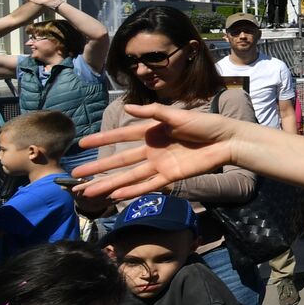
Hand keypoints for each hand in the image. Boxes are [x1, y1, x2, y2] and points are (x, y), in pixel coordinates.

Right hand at [74, 105, 242, 199]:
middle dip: (98, 168)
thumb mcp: (178, 115)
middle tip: (75, 175)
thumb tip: (128, 107)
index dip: (103, 139)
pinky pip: (148, 186)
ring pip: (129, 176)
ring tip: (88, 191)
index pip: (122, 136)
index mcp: (153, 132)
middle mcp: (152, 149)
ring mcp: (160, 164)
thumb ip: (154, 113)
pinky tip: (115, 197)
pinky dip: (132, 191)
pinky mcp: (171, 177)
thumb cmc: (206, 124)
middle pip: (120, 160)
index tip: (82, 144)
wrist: (228, 140)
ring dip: (109, 184)